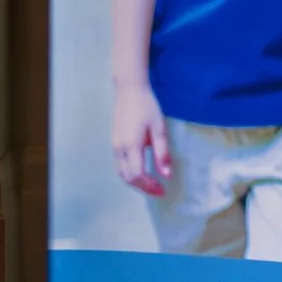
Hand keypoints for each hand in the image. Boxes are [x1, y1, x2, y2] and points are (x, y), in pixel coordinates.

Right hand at [110, 83, 172, 197]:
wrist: (128, 90)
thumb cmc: (146, 106)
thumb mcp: (159, 128)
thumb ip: (162, 153)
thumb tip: (167, 175)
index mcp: (131, 145)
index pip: (138, 175)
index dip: (150, 186)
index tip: (164, 189)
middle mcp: (119, 149)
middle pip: (128, 178)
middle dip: (144, 188)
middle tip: (160, 191)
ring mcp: (114, 147)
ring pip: (121, 174)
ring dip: (136, 183)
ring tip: (152, 185)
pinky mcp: (114, 143)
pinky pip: (120, 166)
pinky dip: (130, 174)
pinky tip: (142, 173)